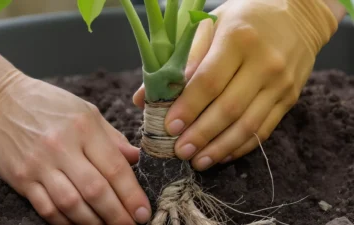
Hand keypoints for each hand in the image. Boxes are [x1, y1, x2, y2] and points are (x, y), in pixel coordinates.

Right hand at [0, 72, 150, 224]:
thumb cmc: (48, 105)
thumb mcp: (86, 111)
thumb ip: (111, 137)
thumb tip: (135, 158)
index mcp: (84, 127)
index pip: (114, 167)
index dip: (132, 194)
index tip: (144, 211)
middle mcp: (62, 147)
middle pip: (96, 190)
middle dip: (117, 214)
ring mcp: (39, 164)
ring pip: (72, 204)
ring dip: (94, 222)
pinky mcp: (21, 178)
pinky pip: (47, 208)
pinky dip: (66, 222)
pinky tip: (79, 224)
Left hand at [133, 0, 339, 170]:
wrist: (299, 14)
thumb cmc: (245, 18)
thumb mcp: (211, 25)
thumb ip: (180, 60)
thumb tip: (145, 97)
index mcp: (238, 38)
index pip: (208, 81)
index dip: (188, 107)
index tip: (169, 127)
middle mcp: (263, 62)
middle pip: (228, 108)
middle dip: (201, 135)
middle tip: (179, 152)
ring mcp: (280, 83)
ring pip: (247, 125)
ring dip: (219, 148)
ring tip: (198, 161)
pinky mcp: (289, 98)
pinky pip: (263, 129)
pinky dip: (240, 146)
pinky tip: (222, 154)